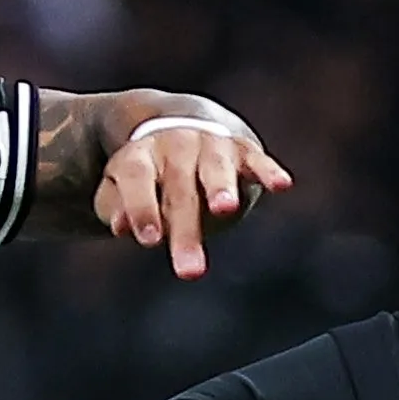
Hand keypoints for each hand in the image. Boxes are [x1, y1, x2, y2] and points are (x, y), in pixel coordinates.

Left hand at [94, 118, 291, 279]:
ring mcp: (210, 144)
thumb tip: (119, 227)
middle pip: (179, 188)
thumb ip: (116, 207)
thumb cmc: (148, 176)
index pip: (137, 180)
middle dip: (185, 228)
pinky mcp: (242, 149)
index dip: (143, 208)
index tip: (150, 241)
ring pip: (215, 167)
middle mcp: (174, 145)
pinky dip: (268, 172)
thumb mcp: (120, 189)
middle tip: (190, 272)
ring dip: (220, 187)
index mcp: (139, 156)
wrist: (180, 127)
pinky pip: (257, 159)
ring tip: (224, 209)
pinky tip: (282, 186)